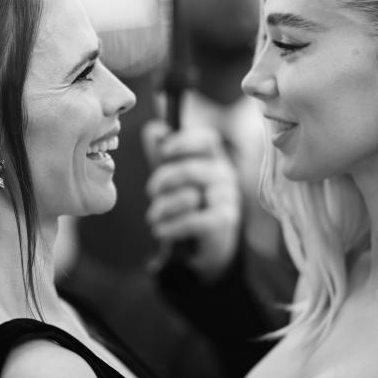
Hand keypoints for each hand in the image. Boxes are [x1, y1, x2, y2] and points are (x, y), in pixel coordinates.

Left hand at [142, 119, 240, 280]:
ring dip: (163, 208)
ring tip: (153, 218)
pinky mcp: (224, 222)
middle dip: (163, 180)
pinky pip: (193, 221)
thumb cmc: (189, 207)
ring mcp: (227, 199)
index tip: (163, 151)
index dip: (184, 142)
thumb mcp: (175, 180)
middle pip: (191, 169)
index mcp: (214, 160)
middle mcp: (225, 176)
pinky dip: (171, 227)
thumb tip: (154, 129)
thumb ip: (164, 156)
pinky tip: (160, 231)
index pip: (207, 140)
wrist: (205, 247)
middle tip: (150, 192)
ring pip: (189, 196)